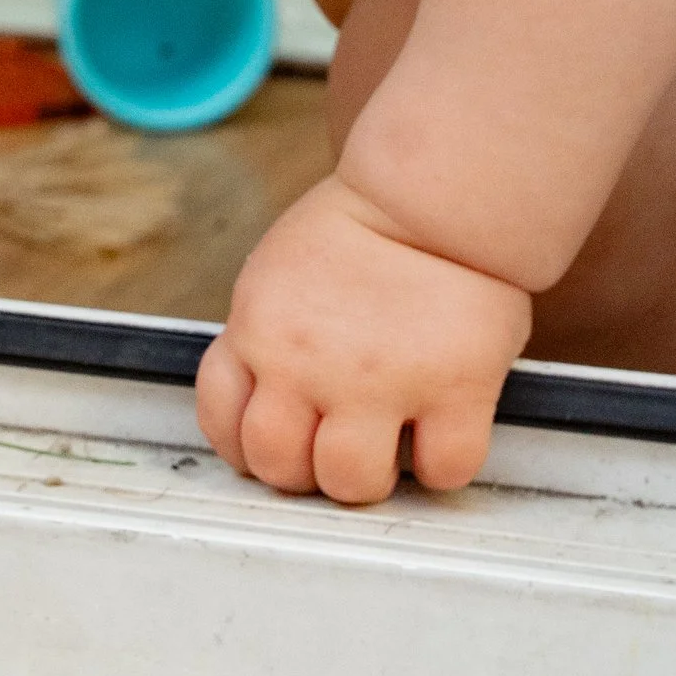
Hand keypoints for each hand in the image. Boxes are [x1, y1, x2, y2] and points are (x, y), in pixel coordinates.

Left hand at [195, 171, 531, 502]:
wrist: (433, 193)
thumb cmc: (362, 228)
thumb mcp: (278, 274)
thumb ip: (268, 338)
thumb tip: (272, 404)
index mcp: (259, 331)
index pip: (223, 422)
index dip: (249, 445)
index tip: (282, 440)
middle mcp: (307, 364)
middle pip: (280, 467)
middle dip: (306, 472)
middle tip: (336, 446)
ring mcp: (379, 381)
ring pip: (352, 482)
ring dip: (370, 479)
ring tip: (390, 446)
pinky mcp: (453, 387)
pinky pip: (443, 470)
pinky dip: (444, 466)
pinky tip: (444, 432)